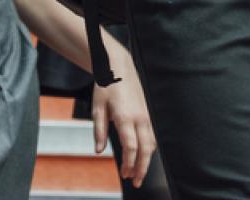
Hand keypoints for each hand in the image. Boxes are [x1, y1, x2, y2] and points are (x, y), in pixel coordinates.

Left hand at [91, 43, 156, 185]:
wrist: (120, 67)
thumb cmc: (106, 86)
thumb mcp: (97, 107)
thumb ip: (98, 130)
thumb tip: (98, 151)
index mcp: (125, 116)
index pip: (131, 146)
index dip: (129, 163)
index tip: (125, 175)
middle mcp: (139, 117)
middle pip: (146, 149)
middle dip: (142, 168)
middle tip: (136, 182)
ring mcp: (146, 115)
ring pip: (152, 143)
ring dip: (146, 160)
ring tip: (138, 173)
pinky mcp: (147, 114)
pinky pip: (152, 135)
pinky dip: (149, 149)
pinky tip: (143, 157)